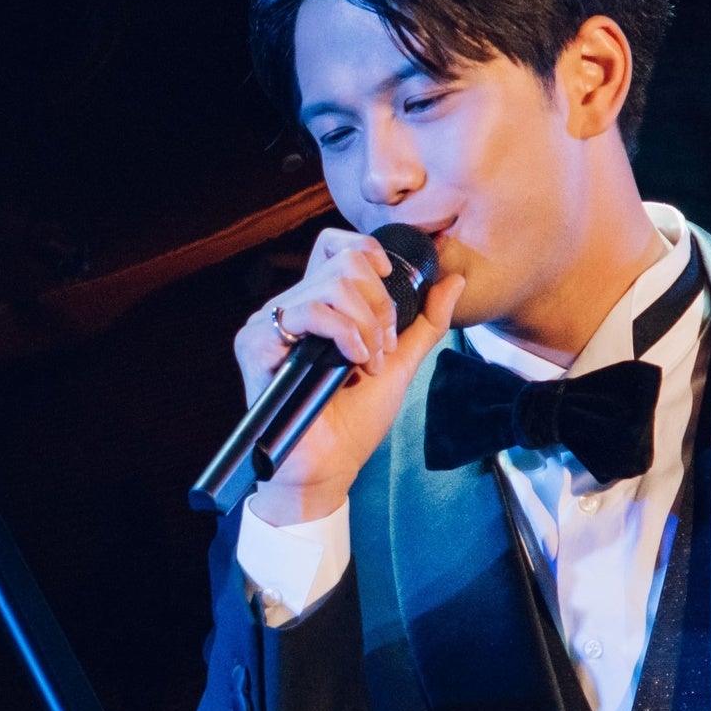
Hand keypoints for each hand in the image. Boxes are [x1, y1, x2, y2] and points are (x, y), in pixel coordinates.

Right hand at [234, 224, 465, 523]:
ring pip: (329, 286)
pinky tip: (352, 363)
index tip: (389, 287)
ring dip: (365, 326)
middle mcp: (289, 308)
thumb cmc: (356, 419)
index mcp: (316, 304)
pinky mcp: (256, 344)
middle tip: (383, 348)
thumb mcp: (400, 362)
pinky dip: (344, 335)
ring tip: (369, 362)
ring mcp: (269, 324)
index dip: (367, 253)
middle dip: (379, 306)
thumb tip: (455, 281)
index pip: (335, 246)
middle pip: (343, 263)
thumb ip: (424, 322)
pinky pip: (308, 313)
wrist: (331, 464)